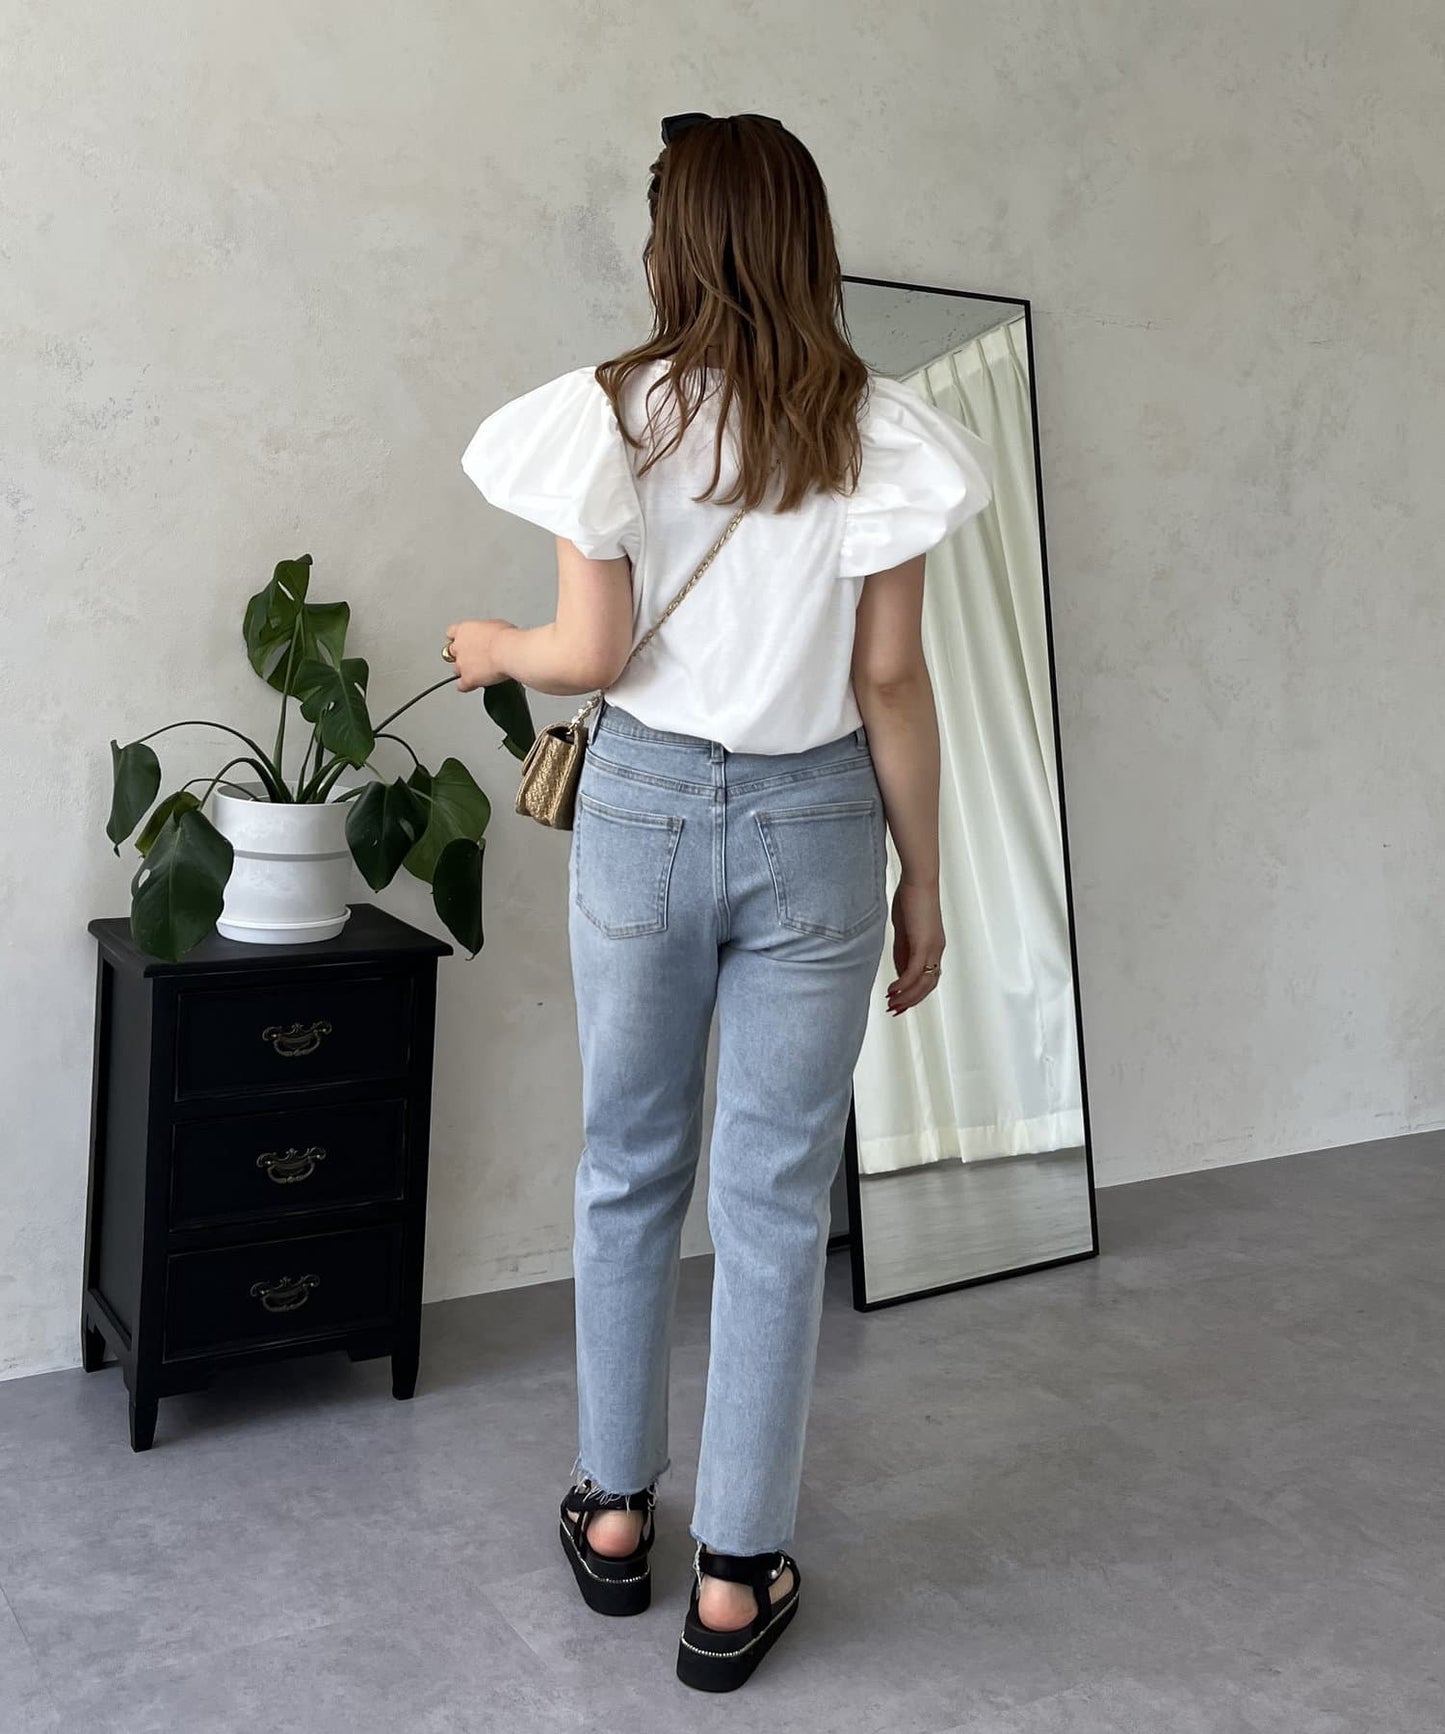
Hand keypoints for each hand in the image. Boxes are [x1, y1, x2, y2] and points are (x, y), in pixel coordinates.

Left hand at [444, 619, 514, 691]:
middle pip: (451, 653)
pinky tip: (475, 684)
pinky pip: (461, 686)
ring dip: (465, 671)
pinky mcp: (467, 679)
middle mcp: (458, 646)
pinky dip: (467, 686)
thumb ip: (485, 632)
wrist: (507, 650)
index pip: (451, 633)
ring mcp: (461, 664)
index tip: (464, 642)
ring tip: (479, 672)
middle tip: (473, 658)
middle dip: (461, 656)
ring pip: (456, 670)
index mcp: (464, 630)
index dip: (458, 639)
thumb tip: (490, 636)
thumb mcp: (495, 625)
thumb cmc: (505, 637)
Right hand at [886, 880, 944, 1014]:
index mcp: (933, 947)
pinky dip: (903, 984)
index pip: (927, 978)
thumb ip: (903, 951)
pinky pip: (913, 972)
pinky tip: (892, 991)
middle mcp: (936, 950)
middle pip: (927, 986)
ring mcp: (932, 948)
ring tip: (891, 1004)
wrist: (919, 880)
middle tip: (894, 1010)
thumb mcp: (905, 930)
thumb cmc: (911, 898)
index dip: (915, 993)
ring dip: (907, 997)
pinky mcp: (923, 944)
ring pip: (922, 983)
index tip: (899, 1002)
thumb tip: (900, 972)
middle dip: (911, 1001)